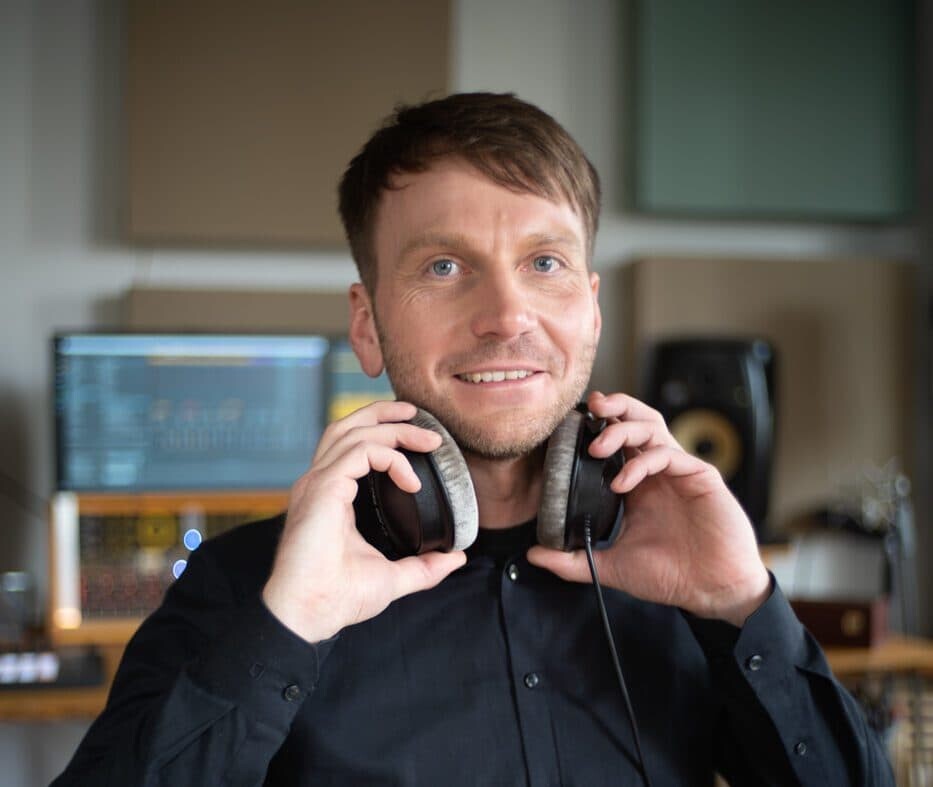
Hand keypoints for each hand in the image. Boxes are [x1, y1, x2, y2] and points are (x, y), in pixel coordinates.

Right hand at [262, 401, 466, 642]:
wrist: (308, 613)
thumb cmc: (336, 597)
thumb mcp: (391, 576)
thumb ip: (423, 566)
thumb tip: (456, 558)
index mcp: (330, 495)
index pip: (351, 447)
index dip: (383, 435)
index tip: (420, 444)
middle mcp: (319, 482)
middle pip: (347, 426)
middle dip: (384, 413)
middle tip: (419, 415)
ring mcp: (318, 483)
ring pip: (353, 431)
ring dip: (392, 428)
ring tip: (427, 437)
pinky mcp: (323, 489)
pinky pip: (360, 453)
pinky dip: (390, 457)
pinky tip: (412, 479)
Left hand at [527, 391, 769, 626]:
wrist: (713, 593)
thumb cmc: (670, 576)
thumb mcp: (612, 566)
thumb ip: (573, 560)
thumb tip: (533, 554)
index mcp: (639, 484)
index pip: (618, 441)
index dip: (598, 425)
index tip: (571, 422)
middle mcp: (659, 471)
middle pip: (637, 421)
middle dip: (614, 408)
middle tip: (588, 409)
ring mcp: (680, 472)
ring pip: (654, 428)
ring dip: (624, 428)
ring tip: (597, 445)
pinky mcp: (701, 478)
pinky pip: (670, 456)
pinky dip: (642, 463)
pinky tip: (621, 483)